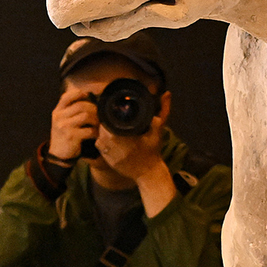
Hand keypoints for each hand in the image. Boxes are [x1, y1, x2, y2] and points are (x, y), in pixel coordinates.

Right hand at [48, 88, 97, 160]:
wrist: (58, 154)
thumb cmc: (63, 135)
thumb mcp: (61, 120)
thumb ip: (69, 109)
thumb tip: (87, 96)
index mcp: (57, 111)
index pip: (66, 97)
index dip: (78, 93)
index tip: (88, 95)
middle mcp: (59, 117)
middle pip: (80, 105)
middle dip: (93, 109)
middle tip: (99, 114)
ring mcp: (64, 126)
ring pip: (86, 116)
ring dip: (95, 120)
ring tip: (98, 124)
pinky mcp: (71, 136)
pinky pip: (89, 130)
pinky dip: (95, 132)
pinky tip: (96, 134)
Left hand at [92, 92, 175, 214]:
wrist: (149, 172)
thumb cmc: (153, 150)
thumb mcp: (158, 129)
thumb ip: (163, 110)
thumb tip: (167, 93)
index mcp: (123, 135)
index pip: (108, 120)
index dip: (110, 116)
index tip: (116, 114)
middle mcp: (113, 145)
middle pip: (102, 128)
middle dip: (107, 124)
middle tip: (114, 122)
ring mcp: (109, 154)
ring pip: (99, 138)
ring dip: (104, 133)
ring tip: (113, 131)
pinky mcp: (107, 161)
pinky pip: (100, 148)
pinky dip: (104, 143)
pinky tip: (112, 142)